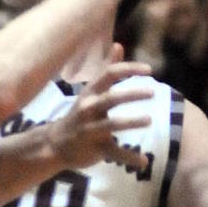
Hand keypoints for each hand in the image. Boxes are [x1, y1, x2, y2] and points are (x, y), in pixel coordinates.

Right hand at [46, 52, 153, 173]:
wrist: (55, 144)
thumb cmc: (79, 114)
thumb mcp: (91, 90)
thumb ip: (106, 69)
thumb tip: (119, 45)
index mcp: (90, 93)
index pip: (110, 74)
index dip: (129, 70)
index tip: (150, 70)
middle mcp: (89, 109)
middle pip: (110, 98)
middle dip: (131, 94)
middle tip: (152, 92)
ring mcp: (91, 130)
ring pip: (111, 125)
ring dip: (130, 122)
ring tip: (149, 120)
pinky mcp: (94, 149)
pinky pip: (113, 153)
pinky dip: (129, 158)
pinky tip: (144, 162)